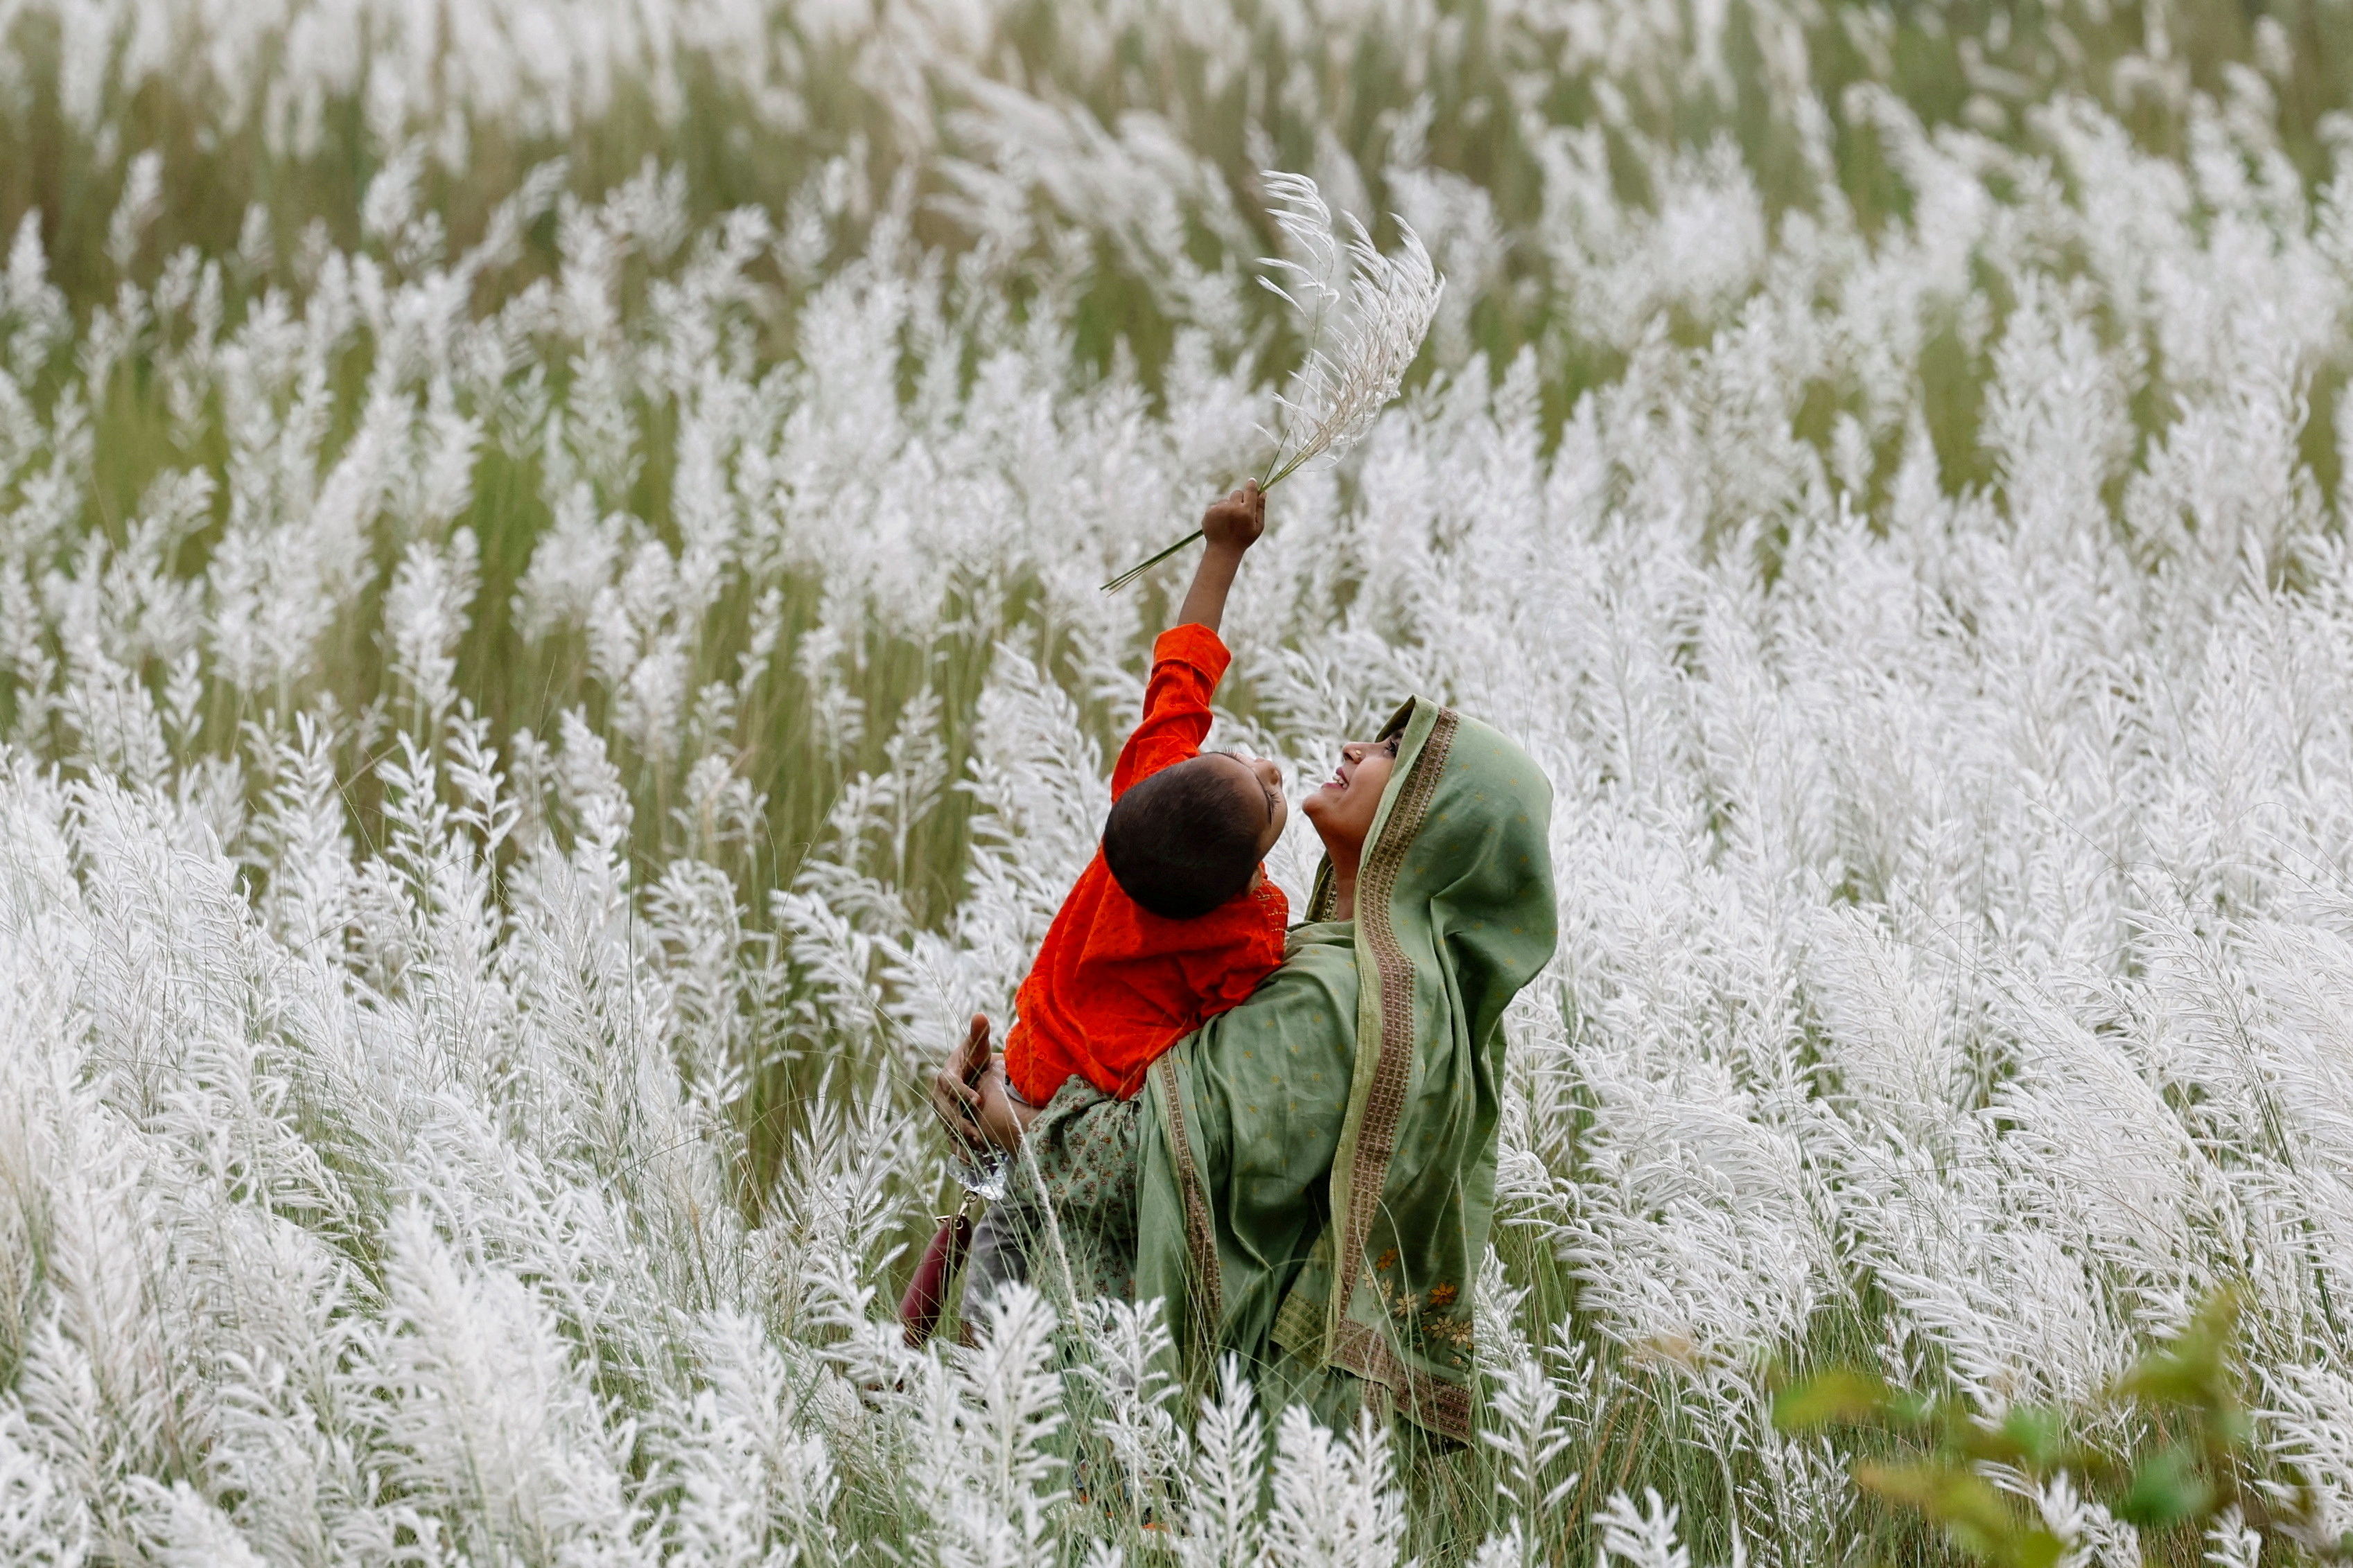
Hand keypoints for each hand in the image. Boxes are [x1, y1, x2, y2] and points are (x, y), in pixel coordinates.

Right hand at [930, 1014, 991, 1148]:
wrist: (970, 1075)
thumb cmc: (974, 1059)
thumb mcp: (977, 1047)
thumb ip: (978, 1034)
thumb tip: (980, 1015)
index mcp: (945, 1076)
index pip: (950, 1084)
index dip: (962, 1092)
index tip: (978, 1099)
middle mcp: (939, 1096)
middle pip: (947, 1111)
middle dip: (961, 1122)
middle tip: (978, 1133)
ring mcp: (942, 1112)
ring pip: (949, 1127)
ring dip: (961, 1139)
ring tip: (978, 1148)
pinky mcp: (948, 1124)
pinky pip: (952, 1139)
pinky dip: (960, 1150)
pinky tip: (971, 1163)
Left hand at [1200, 480, 1265, 555]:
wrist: (1223, 550)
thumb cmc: (1244, 539)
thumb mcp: (1258, 527)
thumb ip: (1261, 509)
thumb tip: (1263, 492)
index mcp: (1246, 512)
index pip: (1250, 491)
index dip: (1251, 485)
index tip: (1252, 481)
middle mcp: (1233, 508)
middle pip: (1237, 493)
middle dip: (1239, 500)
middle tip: (1239, 513)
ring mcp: (1220, 509)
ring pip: (1226, 500)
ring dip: (1228, 507)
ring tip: (1228, 523)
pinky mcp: (1209, 512)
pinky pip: (1216, 506)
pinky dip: (1218, 513)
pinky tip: (1220, 524)